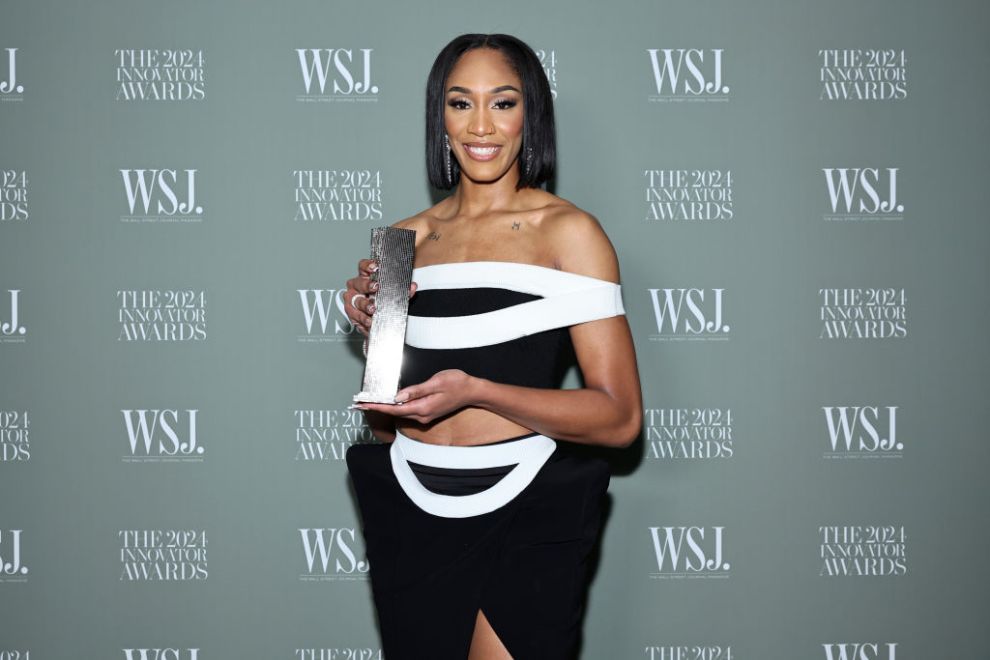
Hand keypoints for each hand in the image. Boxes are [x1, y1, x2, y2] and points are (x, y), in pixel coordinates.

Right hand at [344, 258, 417, 335]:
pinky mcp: (353, 315)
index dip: (368, 265)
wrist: (378, 319)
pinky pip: (356, 317)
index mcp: (365, 278)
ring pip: (356, 301)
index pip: (363, 267)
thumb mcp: (394, 294)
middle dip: (367, 285)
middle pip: (359, 283)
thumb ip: (403, 290)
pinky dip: (363, 319)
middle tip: (375, 287)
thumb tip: (412, 287)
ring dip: (364, 305)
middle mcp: (356, 288)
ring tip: (372, 309)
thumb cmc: (382, 301)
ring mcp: (353, 301)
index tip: (375, 267)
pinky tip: (369, 321)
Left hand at [355, 370, 478, 423]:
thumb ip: (416, 390)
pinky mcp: (428, 412)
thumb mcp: (436, 383)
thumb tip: (397, 397)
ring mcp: (425, 415)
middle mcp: (422, 415)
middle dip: (377, 407)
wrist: (473, 391)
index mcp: (423, 408)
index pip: (394, 408)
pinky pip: (408, 410)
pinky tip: (389, 401)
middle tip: (359, 403)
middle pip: (395, 412)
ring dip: (385, 407)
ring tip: (370, 402)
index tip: (362, 404)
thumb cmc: (457, 383)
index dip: (377, 406)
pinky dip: (396, 406)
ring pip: (401, 412)